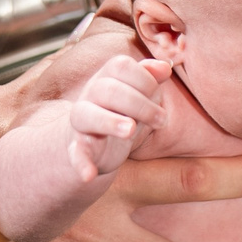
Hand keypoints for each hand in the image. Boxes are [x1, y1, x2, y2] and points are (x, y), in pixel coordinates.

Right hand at [67, 55, 168, 180]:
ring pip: (86, 115)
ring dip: (109, 121)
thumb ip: (149, 76)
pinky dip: (80, 164)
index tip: (158, 94)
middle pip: (107, 89)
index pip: (121, 66)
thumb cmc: (120, 111)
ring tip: (130, 130)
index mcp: (107, 77)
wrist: (89, 140)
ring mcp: (82, 122)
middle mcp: (90, 95)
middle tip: (161, 120)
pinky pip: (75, 153)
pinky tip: (89, 175)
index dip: (144, 78)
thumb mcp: (137, 92)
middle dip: (138, 103)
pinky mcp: (77, 147)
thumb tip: (165, 67)